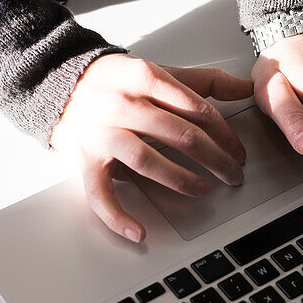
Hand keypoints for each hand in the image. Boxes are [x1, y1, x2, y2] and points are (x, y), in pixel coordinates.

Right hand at [51, 53, 252, 242]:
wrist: (57, 82)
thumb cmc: (115, 81)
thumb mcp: (157, 71)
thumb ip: (203, 80)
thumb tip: (246, 86)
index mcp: (146, 77)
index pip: (197, 109)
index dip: (225, 134)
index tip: (239, 151)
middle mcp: (124, 104)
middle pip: (180, 134)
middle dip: (215, 159)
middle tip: (233, 174)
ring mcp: (103, 133)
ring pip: (147, 160)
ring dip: (181, 179)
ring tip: (203, 189)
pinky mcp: (84, 159)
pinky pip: (100, 193)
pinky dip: (117, 216)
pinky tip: (138, 231)